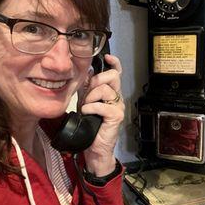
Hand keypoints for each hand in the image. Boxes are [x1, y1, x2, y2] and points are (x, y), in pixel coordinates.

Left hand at [77, 54, 123, 175]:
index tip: (108, 57)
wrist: (95, 148)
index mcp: (110, 92)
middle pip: (112, 76)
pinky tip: (87, 113)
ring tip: (85, 107)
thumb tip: (86, 72)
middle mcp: (117, 97)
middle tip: (87, 94)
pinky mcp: (116, 116)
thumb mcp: (86, 102)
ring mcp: (118, 107)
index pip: (117, 73)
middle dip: (96, 81)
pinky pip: (102, 105)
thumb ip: (87, 89)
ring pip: (105, 89)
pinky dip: (90, 108)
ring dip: (90, 97)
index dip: (115, 63)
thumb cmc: (90, 125)